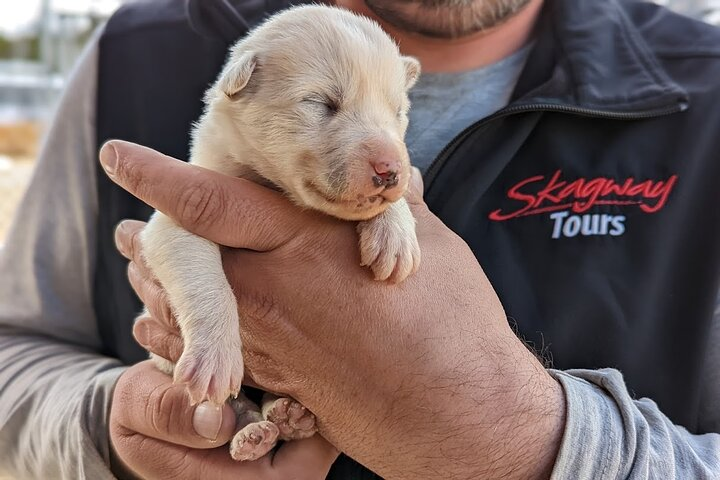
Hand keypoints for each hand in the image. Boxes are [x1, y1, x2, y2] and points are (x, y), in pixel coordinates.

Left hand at [103, 140, 564, 479]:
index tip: (117, 156)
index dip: (159, 177)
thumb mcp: (431, 247)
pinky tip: (191, 329)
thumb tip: (395, 177)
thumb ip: (395, 208)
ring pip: (196, 310)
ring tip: (150, 274)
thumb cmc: (452, 327)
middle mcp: (272, 294)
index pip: (212, 202)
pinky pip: (220, 350)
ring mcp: (271, 341)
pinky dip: (195, 335)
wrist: (457, 416)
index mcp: (304, 246)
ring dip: (169, 291)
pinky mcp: (280, 376)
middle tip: (132, 232)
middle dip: (159, 241)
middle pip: (191, 257)